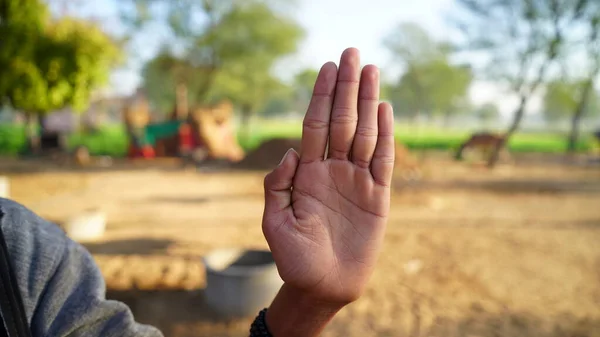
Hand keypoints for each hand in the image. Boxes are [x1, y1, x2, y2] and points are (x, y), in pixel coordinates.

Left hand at [261, 48, 394, 334]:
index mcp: (306, 173)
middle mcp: (331, 170)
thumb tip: (291, 150)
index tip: (327, 68)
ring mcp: (355, 181)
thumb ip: (277, 185)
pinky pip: (382, 159)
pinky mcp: (377, 196)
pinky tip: (384, 108)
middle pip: (341, 120)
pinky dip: (385, 134)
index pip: (315, 125)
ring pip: (363, 133)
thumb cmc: (294, 259)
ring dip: (367, 101)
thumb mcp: (275, 223)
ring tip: (371, 70)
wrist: (322, 287)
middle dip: (346, 87)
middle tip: (352, 53)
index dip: (321, 97)